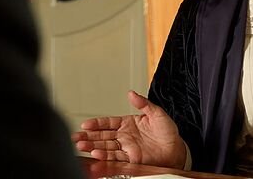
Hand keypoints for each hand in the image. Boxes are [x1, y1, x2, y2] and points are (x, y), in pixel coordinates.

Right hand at [72, 90, 186, 168]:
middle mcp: (125, 136)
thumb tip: (132, 93)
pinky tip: (96, 154)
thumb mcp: (157, 113)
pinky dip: (105, 156)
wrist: (176, 149)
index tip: (86, 124)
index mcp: (129, 123)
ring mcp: (126, 148)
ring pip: (106, 147)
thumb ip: (143, 103)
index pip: (109, 122)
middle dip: (89, 136)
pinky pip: (115, 157)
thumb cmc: (168, 131)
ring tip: (81, 145)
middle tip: (76, 136)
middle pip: (103, 136)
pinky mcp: (130, 159)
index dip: (97, 123)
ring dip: (93, 146)